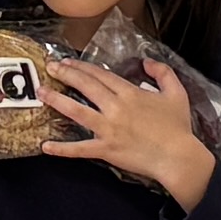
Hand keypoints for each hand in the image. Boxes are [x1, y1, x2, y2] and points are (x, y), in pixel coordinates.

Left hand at [40, 46, 214, 205]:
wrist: (178, 158)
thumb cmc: (178, 127)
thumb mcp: (177, 93)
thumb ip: (163, 72)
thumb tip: (147, 61)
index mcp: (130, 93)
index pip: (101, 75)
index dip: (82, 66)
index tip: (68, 61)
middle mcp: (116, 108)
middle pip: (86, 86)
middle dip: (66, 74)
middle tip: (50, 67)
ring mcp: (109, 129)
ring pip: (77, 111)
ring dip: (57, 101)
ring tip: (42, 93)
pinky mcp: (106, 149)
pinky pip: (80, 149)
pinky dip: (62, 149)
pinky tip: (46, 145)